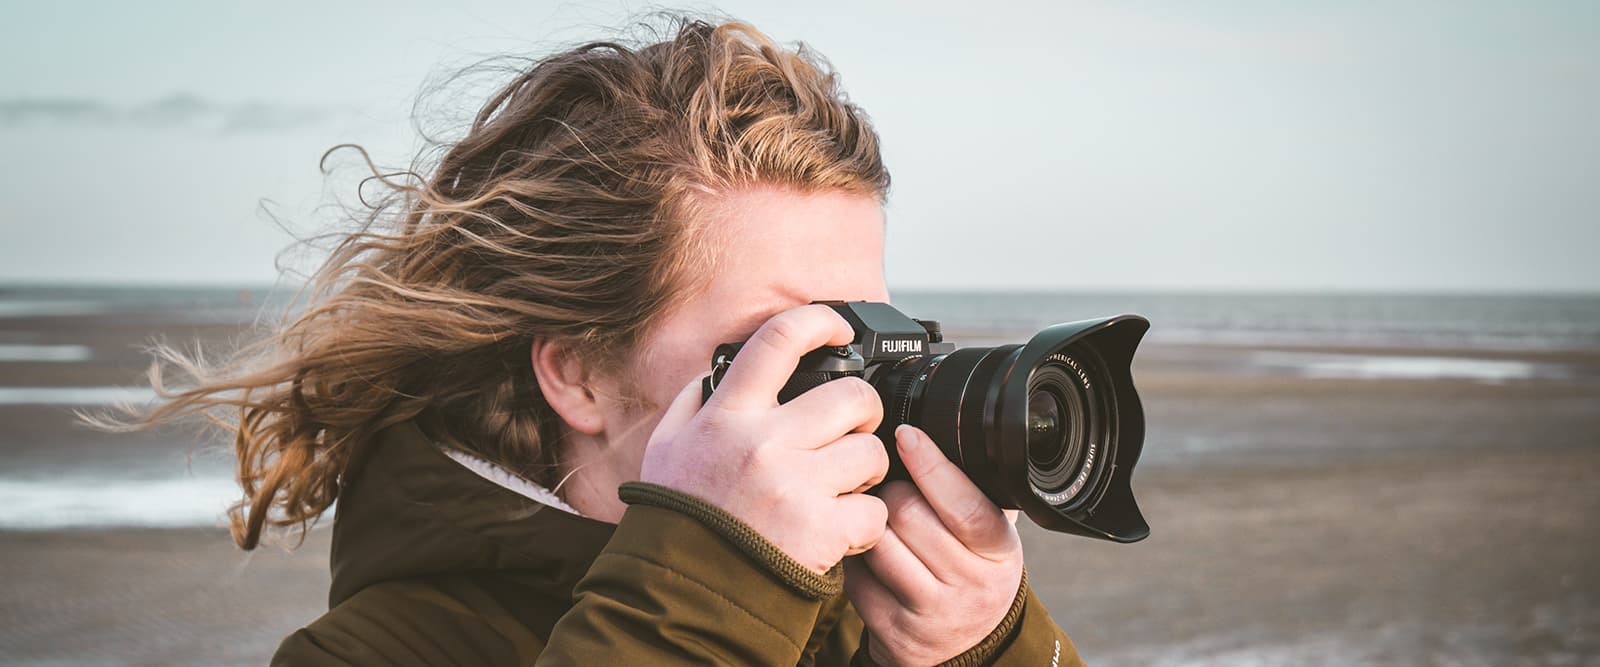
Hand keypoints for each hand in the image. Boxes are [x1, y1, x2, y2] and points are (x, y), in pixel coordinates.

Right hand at [640, 304, 890, 573]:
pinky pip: (876, 510)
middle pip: (852, 396)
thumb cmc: (678, 517)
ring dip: (865, 470)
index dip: (820, 321)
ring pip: (872, 452)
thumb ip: (697, 400)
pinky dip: (866, 522)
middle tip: (851, 431)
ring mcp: (795, 487)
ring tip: (842, 487)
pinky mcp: (821, 532)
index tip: (839, 328)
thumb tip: (726, 366)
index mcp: (728, 415)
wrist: (679, 592)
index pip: (780, 339)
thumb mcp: (667, 446)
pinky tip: (840, 529)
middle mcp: (763, 443)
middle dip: (863, 412)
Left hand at [844, 425, 1024, 666]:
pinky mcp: (895, 633)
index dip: (933, 466)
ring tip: (877, 520)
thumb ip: (977, 492)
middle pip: (910, 515)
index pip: (967, 505)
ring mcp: (933, 614)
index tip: (907, 435)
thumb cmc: (968, 573)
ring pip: (878, 542)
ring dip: (868, 522)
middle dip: (891, 491)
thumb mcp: (989, 538)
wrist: (961, 650)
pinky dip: (855, 559)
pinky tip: (865, 554)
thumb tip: (949, 429)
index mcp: (1000, 553)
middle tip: (890, 488)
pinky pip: (858, 577)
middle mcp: (973, 587)